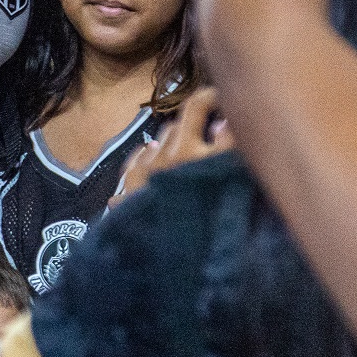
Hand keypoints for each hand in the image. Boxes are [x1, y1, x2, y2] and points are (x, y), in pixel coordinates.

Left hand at [109, 87, 233, 209]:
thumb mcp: (226, 175)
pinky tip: (149, 162)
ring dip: (169, 144)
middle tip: (208, 135)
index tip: (221, 98)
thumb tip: (223, 120)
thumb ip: (229, 145)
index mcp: (186, 148)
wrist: (166, 260)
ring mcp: (141, 174)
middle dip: (192, 126)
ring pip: (154, 144)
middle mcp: (161, 156)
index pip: (196, 107)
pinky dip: (144, 161)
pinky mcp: (126, 194)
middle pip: (176, 126)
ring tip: (182, 154)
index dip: (210, 97)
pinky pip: (133, 166)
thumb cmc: (206, 216)